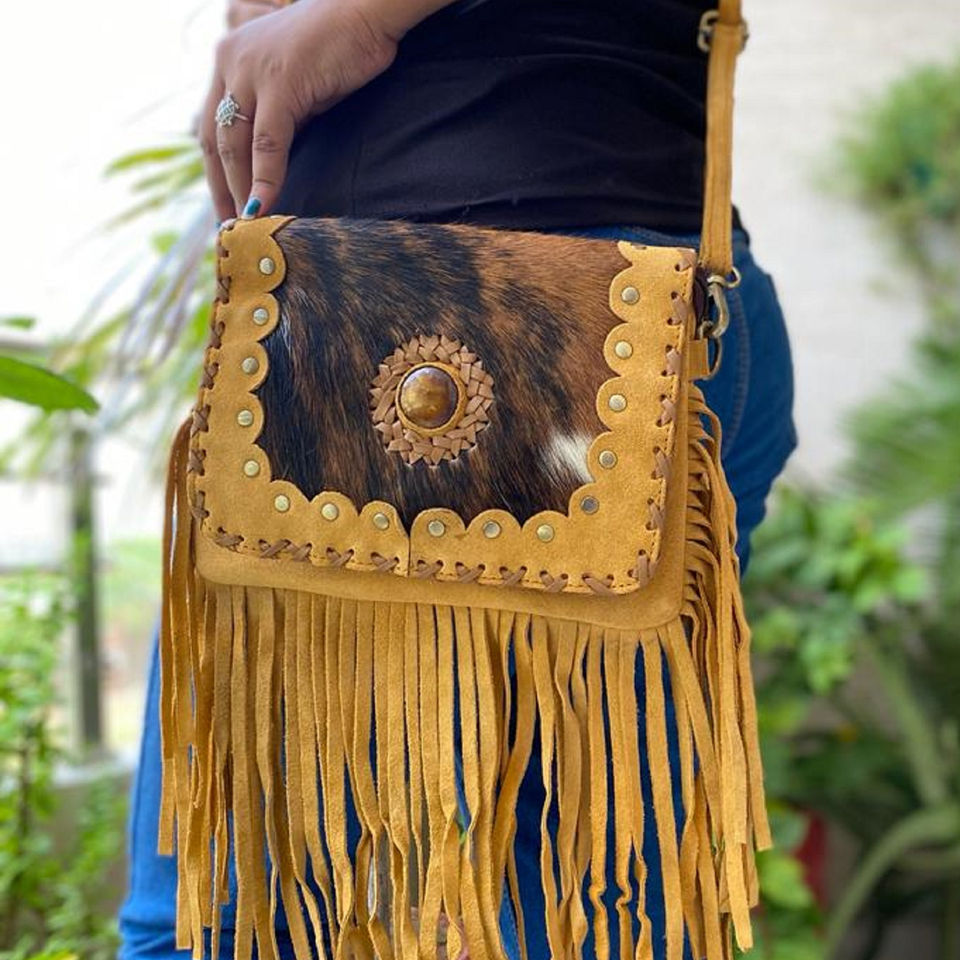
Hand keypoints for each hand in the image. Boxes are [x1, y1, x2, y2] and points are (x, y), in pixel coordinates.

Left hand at [199, 0, 399, 220]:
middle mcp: (229, 62)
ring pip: (234, 145)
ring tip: (247, 226)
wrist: (367, 14)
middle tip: (229, 229)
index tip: (225, 207)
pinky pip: (266, 143)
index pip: (212, 127)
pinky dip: (265, 179)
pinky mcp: (278, 82)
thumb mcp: (296, 87)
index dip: (215, 172)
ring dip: (239, 190)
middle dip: (220, 189)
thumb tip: (268, 165)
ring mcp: (250, 71)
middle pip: (214, 141)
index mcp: (229, 60)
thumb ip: (276, 117)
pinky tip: (264, 207)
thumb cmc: (339, 50)